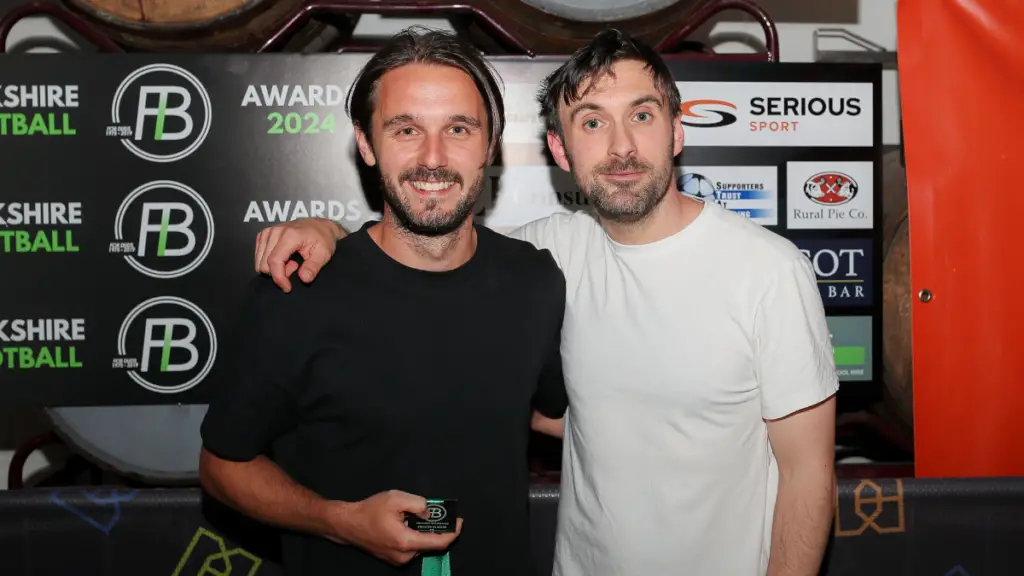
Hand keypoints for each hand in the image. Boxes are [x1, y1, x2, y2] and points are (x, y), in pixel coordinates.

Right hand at [254, 218, 342, 291]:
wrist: (319, 226)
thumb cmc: (323, 238)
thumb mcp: (324, 253)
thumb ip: (313, 267)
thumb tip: (304, 278)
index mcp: (290, 235)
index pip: (274, 261)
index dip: (279, 278)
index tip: (287, 287)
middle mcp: (275, 232)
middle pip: (265, 263)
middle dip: (279, 272)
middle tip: (295, 267)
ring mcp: (268, 232)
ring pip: (260, 261)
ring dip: (274, 267)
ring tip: (291, 261)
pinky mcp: (264, 234)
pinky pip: (259, 255)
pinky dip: (270, 261)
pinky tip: (284, 258)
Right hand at [329, 490, 463, 565]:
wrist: (347, 524)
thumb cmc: (370, 510)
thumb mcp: (396, 498)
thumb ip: (418, 504)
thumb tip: (429, 512)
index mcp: (406, 542)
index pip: (438, 543)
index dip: (453, 533)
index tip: (460, 522)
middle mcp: (404, 556)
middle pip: (430, 544)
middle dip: (435, 528)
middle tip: (435, 512)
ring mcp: (398, 560)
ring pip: (420, 545)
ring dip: (423, 532)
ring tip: (413, 516)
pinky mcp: (393, 559)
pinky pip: (411, 547)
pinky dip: (414, 536)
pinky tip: (406, 524)